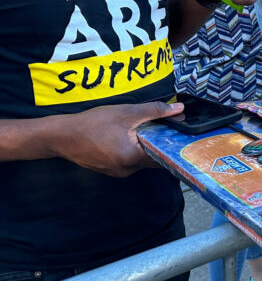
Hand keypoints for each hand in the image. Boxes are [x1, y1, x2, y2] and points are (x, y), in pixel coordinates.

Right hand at [54, 100, 183, 177]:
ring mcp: (116, 171)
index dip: (173, 145)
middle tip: (163, 127)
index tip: (181, 134)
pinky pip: (127, 160)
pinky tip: (127, 136)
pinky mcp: (108, 169)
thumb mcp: (127, 112)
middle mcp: (126, 170)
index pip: (163, 157)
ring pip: (139, 159)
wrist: (61, 136)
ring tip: (144, 129)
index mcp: (133, 158)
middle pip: (152, 158)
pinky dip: (132, 149)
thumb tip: (179, 109)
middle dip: (159, 143)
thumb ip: (155, 111)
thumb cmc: (93, 124)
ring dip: (144, 146)